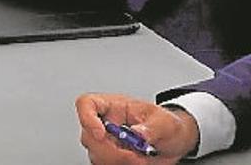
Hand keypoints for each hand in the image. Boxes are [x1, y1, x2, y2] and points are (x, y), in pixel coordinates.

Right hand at [76, 94, 196, 163]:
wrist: (175, 142)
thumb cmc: (167, 125)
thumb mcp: (165, 122)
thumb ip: (151, 127)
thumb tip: (136, 133)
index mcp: (113, 106)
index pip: (87, 104)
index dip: (87, 118)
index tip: (101, 134)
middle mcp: (106, 124)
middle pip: (89, 136)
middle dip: (110, 151)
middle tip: (133, 156)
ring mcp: (107, 142)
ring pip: (96, 155)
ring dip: (118, 162)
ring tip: (140, 160)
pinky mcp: (113, 158)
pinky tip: (137, 163)